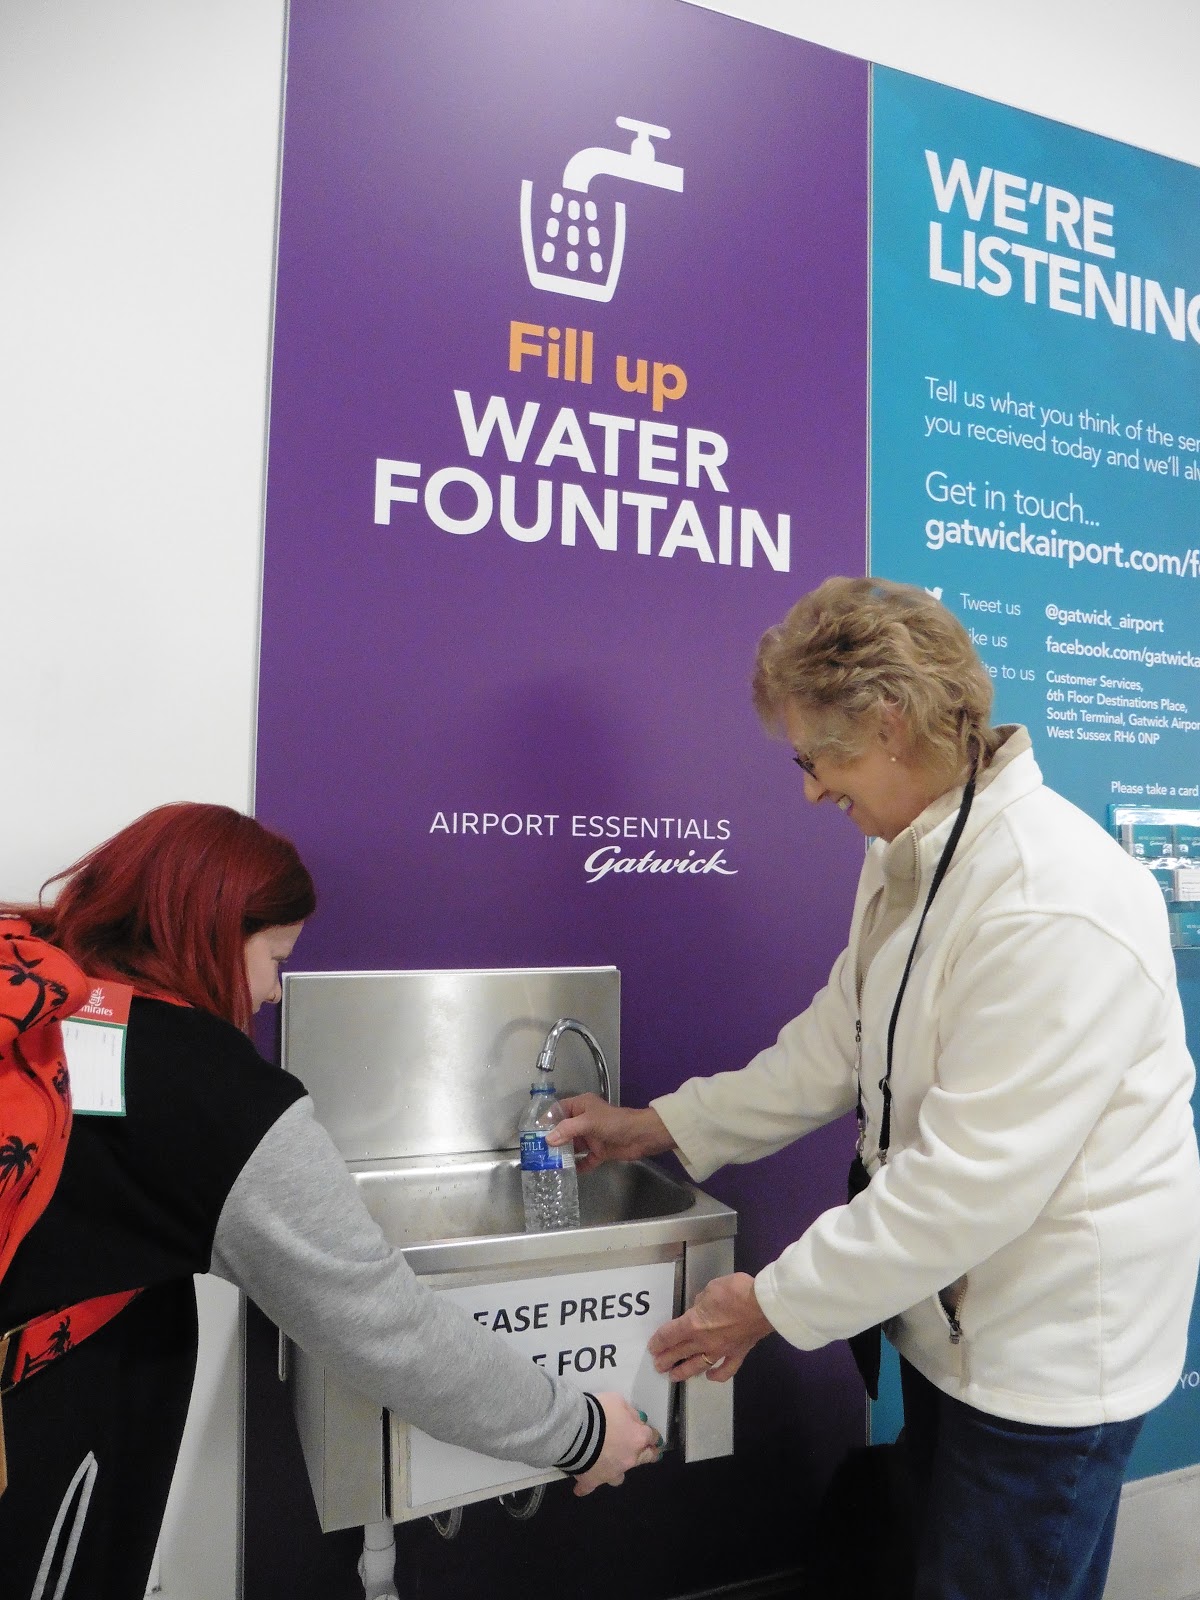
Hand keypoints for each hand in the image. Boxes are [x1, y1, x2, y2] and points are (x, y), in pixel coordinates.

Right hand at [548, 1094, 674, 1173]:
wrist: (640, 1136)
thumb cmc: (614, 1122)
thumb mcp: (588, 1122)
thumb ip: (567, 1130)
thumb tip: (548, 1140)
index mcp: (582, 1106)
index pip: (559, 1110)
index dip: (547, 1120)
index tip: (534, 1132)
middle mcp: (584, 1120)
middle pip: (563, 1130)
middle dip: (552, 1140)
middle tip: (538, 1152)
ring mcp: (592, 1136)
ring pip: (573, 1145)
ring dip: (563, 1154)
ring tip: (548, 1164)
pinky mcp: (600, 1151)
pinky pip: (585, 1159)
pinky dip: (578, 1165)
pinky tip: (569, 1172)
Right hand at [571, 1393, 661, 1495]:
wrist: (576, 1431)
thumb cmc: (599, 1412)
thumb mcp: (618, 1401)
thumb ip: (629, 1412)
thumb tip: (634, 1420)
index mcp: (637, 1438)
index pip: (651, 1436)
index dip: (652, 1435)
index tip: (652, 1436)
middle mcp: (628, 1459)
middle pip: (643, 1459)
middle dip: (647, 1455)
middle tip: (649, 1454)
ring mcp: (611, 1473)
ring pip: (619, 1477)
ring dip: (616, 1471)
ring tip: (608, 1466)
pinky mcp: (592, 1481)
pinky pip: (588, 1487)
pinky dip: (585, 1486)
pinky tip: (580, 1486)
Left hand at [647, 1273, 772, 1382]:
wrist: (762, 1304)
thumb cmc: (735, 1292)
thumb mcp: (710, 1289)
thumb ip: (700, 1302)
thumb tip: (699, 1309)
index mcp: (694, 1324)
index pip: (669, 1335)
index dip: (658, 1341)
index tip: (652, 1347)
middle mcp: (704, 1342)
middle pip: (679, 1353)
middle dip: (666, 1359)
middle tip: (657, 1365)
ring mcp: (721, 1351)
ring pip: (698, 1366)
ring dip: (684, 1372)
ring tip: (673, 1377)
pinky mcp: (737, 1354)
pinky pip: (725, 1370)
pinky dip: (717, 1376)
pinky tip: (710, 1377)